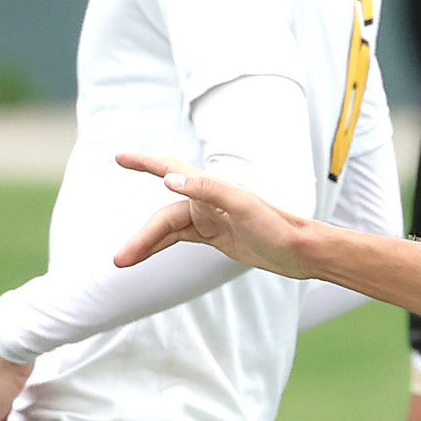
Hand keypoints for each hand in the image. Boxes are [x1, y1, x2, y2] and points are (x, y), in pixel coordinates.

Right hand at [111, 153, 317, 277]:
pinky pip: (180, 238)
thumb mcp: (242, 206)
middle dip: (140, 239)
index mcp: (211, 190)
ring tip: (123, 263)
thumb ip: (207, 189)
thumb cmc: (276, 226)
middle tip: (119, 260)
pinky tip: (147, 254)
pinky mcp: (217, 237)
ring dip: (146, 245)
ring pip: (168, 230)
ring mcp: (211, 220)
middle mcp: (207, 202)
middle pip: (163, 218)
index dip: (144, 163)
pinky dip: (161, 245)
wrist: (301, 251)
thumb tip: (169, 180)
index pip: (169, 170)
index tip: (119, 157)